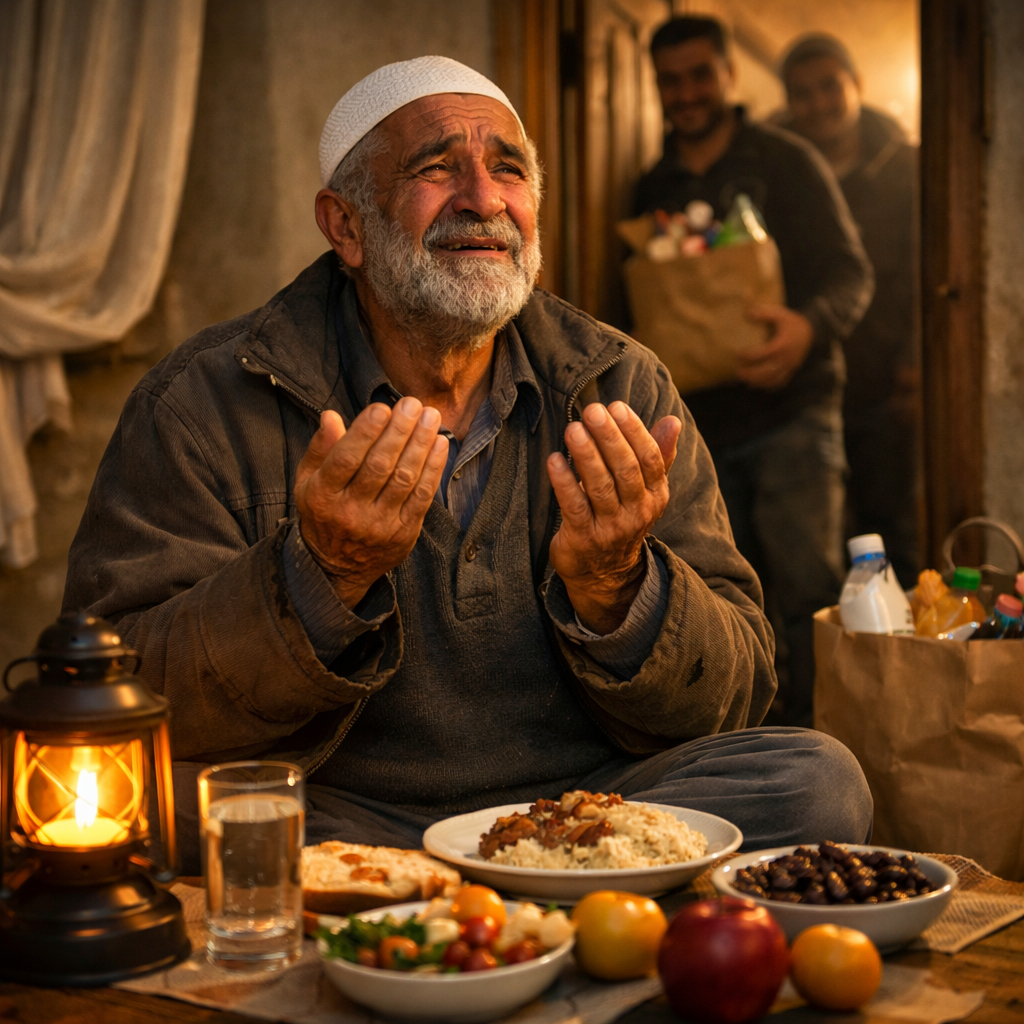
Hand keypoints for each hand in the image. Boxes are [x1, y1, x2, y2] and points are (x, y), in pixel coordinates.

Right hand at [294, 399, 448, 607]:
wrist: (337, 568)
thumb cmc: (325, 512)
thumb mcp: (308, 482)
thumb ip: (320, 449)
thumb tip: (330, 416)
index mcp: (322, 496)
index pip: (345, 459)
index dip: (365, 432)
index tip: (382, 407)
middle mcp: (349, 512)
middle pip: (379, 466)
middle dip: (399, 431)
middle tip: (413, 404)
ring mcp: (378, 525)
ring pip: (404, 479)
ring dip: (420, 445)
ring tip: (431, 417)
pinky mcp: (403, 533)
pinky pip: (422, 497)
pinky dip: (433, 468)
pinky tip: (439, 444)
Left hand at [546, 402, 680, 634]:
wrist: (605, 573)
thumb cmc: (621, 516)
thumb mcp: (644, 490)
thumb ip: (657, 455)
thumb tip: (673, 421)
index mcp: (656, 496)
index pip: (650, 459)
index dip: (635, 432)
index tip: (616, 407)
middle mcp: (637, 512)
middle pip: (626, 470)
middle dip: (609, 437)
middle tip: (591, 410)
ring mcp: (610, 528)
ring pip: (600, 487)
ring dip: (586, 455)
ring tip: (572, 429)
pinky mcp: (583, 539)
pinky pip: (574, 506)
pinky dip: (564, 482)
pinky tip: (553, 460)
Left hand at [737, 304, 813, 389]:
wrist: (810, 332)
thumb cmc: (792, 323)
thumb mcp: (780, 314)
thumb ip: (764, 314)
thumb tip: (748, 314)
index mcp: (782, 345)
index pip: (763, 354)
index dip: (749, 356)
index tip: (737, 354)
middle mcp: (786, 358)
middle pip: (766, 371)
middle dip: (750, 374)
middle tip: (737, 371)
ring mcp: (789, 367)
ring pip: (772, 380)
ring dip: (757, 382)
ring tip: (744, 379)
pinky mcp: (791, 371)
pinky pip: (780, 383)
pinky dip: (768, 386)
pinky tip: (756, 385)